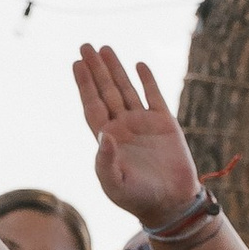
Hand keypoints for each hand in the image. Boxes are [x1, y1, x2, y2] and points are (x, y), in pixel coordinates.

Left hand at [73, 46, 199, 225]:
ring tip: (105, 48)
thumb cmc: (138, 198)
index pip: (92, 105)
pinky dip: (147, 80)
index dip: (84, 84)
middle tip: (85, 46)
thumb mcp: (114, 184)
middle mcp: (123, 127)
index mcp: (107, 139)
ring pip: (127, 89)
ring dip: (116, 69)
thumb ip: (106, 161)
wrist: (171, 203)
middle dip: (95, 69)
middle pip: (106, 91)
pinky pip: (154, 96)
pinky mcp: (165, 124)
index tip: (76, 64)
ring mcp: (144, 123)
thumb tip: (104, 135)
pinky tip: (139, 64)